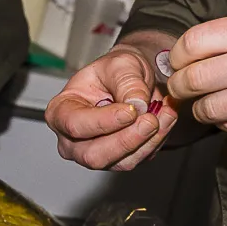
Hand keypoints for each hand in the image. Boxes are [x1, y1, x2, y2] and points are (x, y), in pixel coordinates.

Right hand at [46, 35, 178, 171]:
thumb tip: (136, 104)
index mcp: (61, 112)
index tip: (130, 111)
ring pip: (121, 162)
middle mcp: (73, 139)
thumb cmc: (114, 71)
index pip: (76, 126)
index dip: (104, 121)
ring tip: (165, 115)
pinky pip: (138, 159)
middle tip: (150, 120)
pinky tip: (165, 121)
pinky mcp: (119, 160)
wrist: (130, 79)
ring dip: (148, 141)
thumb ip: (127, 82)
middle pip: (95, 155)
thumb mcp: (120, 64)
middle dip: (127, 140)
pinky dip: (156, 141)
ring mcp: (95, 153)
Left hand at [167, 11, 226, 145]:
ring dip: (199, 109)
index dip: (176, 56)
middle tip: (179, 89)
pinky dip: (224, 122)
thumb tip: (189, 52)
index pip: (193, 42)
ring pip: (207, 108)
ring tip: (204, 105)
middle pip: (193, 79)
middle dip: (178, 87)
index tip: (176, 64)